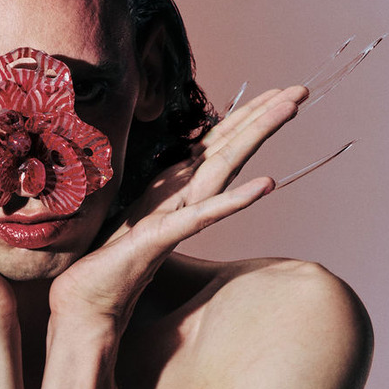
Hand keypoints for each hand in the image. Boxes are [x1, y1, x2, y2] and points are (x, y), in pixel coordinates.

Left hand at [49, 85, 306, 325]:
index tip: (279, 91)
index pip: (218, 144)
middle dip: (265, 116)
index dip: (247, 115)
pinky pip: (201, 216)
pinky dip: (233, 201)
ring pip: (225, 169)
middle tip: (302, 89)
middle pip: (231, 148)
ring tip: (289, 109)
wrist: (86, 298)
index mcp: (177, 188)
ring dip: (258, 137)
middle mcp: (185, 199)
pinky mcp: (162, 238)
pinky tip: (264, 186)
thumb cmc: (108, 259)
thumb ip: (162, 189)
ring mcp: (178, 217)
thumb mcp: (136, 209)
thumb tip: (179, 163)